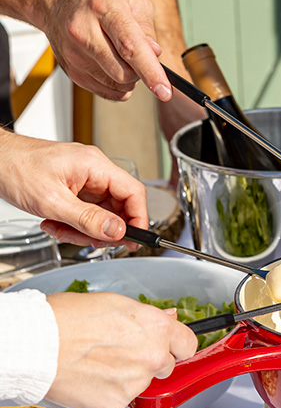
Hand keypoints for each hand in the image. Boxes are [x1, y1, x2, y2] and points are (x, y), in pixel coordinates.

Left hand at [0, 131, 147, 248]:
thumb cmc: (14, 168)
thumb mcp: (52, 200)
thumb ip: (88, 219)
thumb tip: (118, 231)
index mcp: (95, 166)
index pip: (133, 193)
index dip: (139, 219)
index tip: (134, 239)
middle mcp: (95, 172)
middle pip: (119, 208)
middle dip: (104, 230)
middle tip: (91, 242)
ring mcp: (85, 181)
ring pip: (102, 215)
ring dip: (83, 230)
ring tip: (60, 230)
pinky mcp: (75, 190)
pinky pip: (86, 213)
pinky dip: (74, 225)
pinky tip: (55, 223)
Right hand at [24, 0, 170, 100]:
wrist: (56, 0)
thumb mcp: (130, 0)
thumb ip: (147, 28)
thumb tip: (155, 54)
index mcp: (103, 9)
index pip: (130, 47)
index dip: (150, 72)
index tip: (164, 91)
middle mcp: (84, 32)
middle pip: (125, 73)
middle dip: (140, 71)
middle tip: (136, 55)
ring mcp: (75, 54)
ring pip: (117, 86)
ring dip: (128, 79)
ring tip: (120, 56)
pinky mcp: (72, 71)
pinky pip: (107, 93)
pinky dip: (117, 85)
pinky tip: (111, 66)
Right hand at [45, 292, 197, 407]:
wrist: (36, 345)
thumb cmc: (67, 318)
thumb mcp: (114, 304)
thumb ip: (147, 317)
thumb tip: (169, 318)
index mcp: (156, 328)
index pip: (188, 344)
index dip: (178, 345)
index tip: (172, 348)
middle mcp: (153, 356)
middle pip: (166, 365)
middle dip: (150, 361)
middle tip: (120, 351)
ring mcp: (136, 382)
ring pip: (142, 383)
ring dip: (127, 376)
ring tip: (97, 361)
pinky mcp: (117, 403)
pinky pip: (121, 398)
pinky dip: (109, 391)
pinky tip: (90, 377)